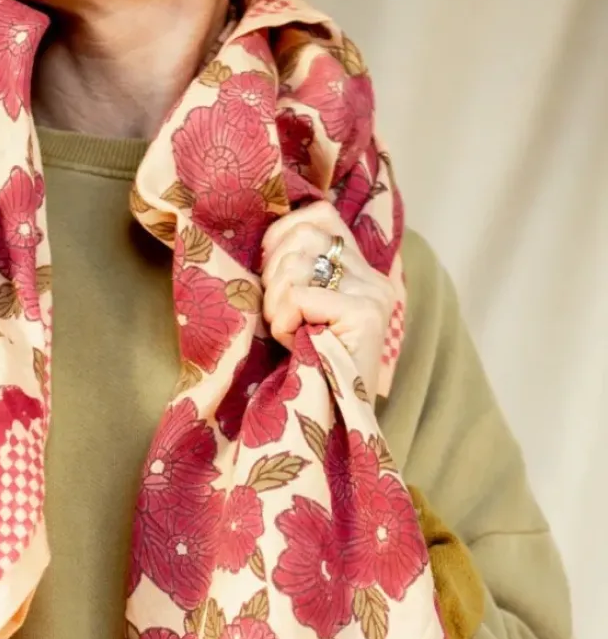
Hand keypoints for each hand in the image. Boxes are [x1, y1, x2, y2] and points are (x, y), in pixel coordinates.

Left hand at [261, 202, 396, 403]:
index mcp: (360, 271)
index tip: (270, 273)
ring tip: (286, 332)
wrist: (331, 425)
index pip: (320, 214)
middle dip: (273, 273)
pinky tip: (294, 344)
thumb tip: (264, 240)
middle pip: (305, 234)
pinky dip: (284, 322)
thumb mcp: (298, 312)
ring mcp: (373, 294)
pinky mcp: (365, 314)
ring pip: (298, 263)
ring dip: (276, 301)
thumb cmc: (305, 369)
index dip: (282, 234)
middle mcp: (374, 278)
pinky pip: (301, 296)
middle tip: (276, 314)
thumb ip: (294, 273)